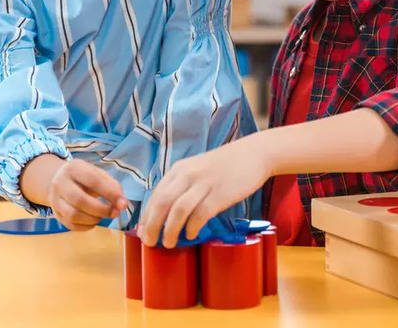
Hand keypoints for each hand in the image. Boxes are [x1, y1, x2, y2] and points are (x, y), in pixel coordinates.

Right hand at [47, 158, 127, 231]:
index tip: (123, 204)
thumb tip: (122, 203)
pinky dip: (86, 226)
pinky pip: (71, 225)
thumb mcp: (97, 173)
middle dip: (101, 209)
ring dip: (93, 219)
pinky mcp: (56, 214)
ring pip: (73, 215)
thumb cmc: (84, 177)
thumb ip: (111, 185)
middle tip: (115, 213)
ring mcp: (55, 200)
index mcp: (73, 168)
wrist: (58, 179)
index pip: (93, 181)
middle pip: (79, 200)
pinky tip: (94, 220)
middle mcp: (60, 183)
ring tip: (103, 215)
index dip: (110, 193)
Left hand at [137, 138, 269, 247]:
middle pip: (162, 203)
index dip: (146, 216)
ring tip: (169, 243)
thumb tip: (166, 213)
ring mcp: (204, 183)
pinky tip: (191, 235)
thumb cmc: (225, 166)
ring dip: (170, 230)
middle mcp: (188, 174)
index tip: (143, 233)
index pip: (155, 195)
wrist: (254, 154)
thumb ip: (182, 185)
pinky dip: (192, 227)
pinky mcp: (220, 193)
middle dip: (152, 226)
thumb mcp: (197, 169)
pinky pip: (200, 214)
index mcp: (179, 169)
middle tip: (150, 243)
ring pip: (178, 210)